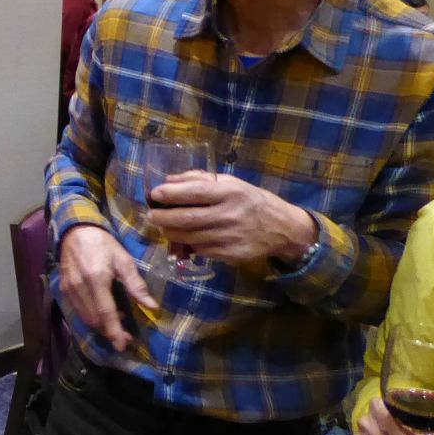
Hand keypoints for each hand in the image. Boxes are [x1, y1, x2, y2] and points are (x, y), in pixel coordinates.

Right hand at [57, 224, 155, 352]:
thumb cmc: (103, 244)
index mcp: (97, 279)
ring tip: (116, 324)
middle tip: (126, 335)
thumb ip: (136, 284)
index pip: (106, 313)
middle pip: (94, 319)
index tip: (122, 345)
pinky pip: (77, 310)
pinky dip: (90, 316)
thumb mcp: (124, 260)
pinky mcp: (63, 289)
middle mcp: (80, 287)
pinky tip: (101, 313)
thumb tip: (151, 306)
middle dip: (110, 331)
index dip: (114, 331)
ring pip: (85, 317)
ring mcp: (69, 289)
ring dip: (100, 325)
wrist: (75, 230)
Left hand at [148, 173, 316, 265]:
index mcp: (230, 192)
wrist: (282, 228)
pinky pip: (200, 250)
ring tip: (163, 226)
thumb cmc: (250, 200)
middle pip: (186, 219)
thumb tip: (168, 180)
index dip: (170, 194)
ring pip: (189, 237)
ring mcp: (230, 237)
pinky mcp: (231, 254)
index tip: (154, 194)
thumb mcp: (231, 182)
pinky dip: (188, 244)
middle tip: (151, 215)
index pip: (194, 192)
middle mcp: (229, 215)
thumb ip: (199, 179)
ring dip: (170, 232)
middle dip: (162, 218)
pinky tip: (184, 237)